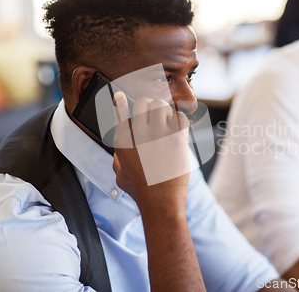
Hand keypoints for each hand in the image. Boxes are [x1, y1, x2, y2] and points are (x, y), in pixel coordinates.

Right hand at [112, 92, 190, 214]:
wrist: (161, 203)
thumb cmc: (141, 190)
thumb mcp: (120, 173)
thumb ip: (118, 156)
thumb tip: (121, 146)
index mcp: (122, 142)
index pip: (119, 112)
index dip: (119, 101)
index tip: (120, 95)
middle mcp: (139, 135)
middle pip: (142, 103)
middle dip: (148, 107)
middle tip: (153, 115)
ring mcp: (158, 135)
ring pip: (161, 105)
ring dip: (164, 111)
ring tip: (166, 121)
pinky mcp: (176, 139)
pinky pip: (181, 117)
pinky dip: (181, 121)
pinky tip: (179, 130)